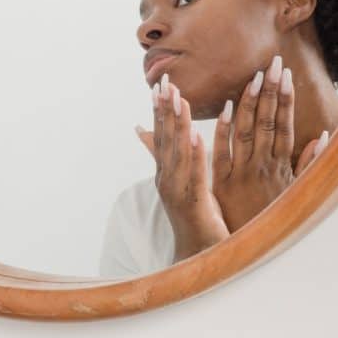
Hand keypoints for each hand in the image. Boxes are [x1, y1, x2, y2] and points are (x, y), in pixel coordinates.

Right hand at [149, 77, 229, 260]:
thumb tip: (141, 129)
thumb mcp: (178, 181)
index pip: (161, 135)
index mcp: (166, 173)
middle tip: (165, 82)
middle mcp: (168, 179)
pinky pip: (195, 174)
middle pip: (166, 139)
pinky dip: (194, 155)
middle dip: (165, 109)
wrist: (196, 256)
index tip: (161, 85)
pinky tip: (196, 136)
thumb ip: (162, 155)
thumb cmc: (193, 217)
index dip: (161, 110)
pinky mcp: (194, 202)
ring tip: (180, 100)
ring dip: (178, 125)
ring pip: (178, 152)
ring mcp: (178, 191)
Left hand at [207, 55, 323, 231]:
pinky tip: (226, 108)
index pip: (283, 126)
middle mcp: (262, 166)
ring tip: (255, 76)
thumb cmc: (272, 221)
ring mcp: (242, 173)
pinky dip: (224, 130)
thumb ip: (307, 164)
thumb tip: (322, 135)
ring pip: (247, 132)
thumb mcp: (295, 194)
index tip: (287, 75)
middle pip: (267, 122)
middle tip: (274, 63)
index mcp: (279, 167)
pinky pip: (222, 152)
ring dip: (250, 102)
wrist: (249, 252)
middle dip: (271, 91)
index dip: (286, 100)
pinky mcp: (222, 183)